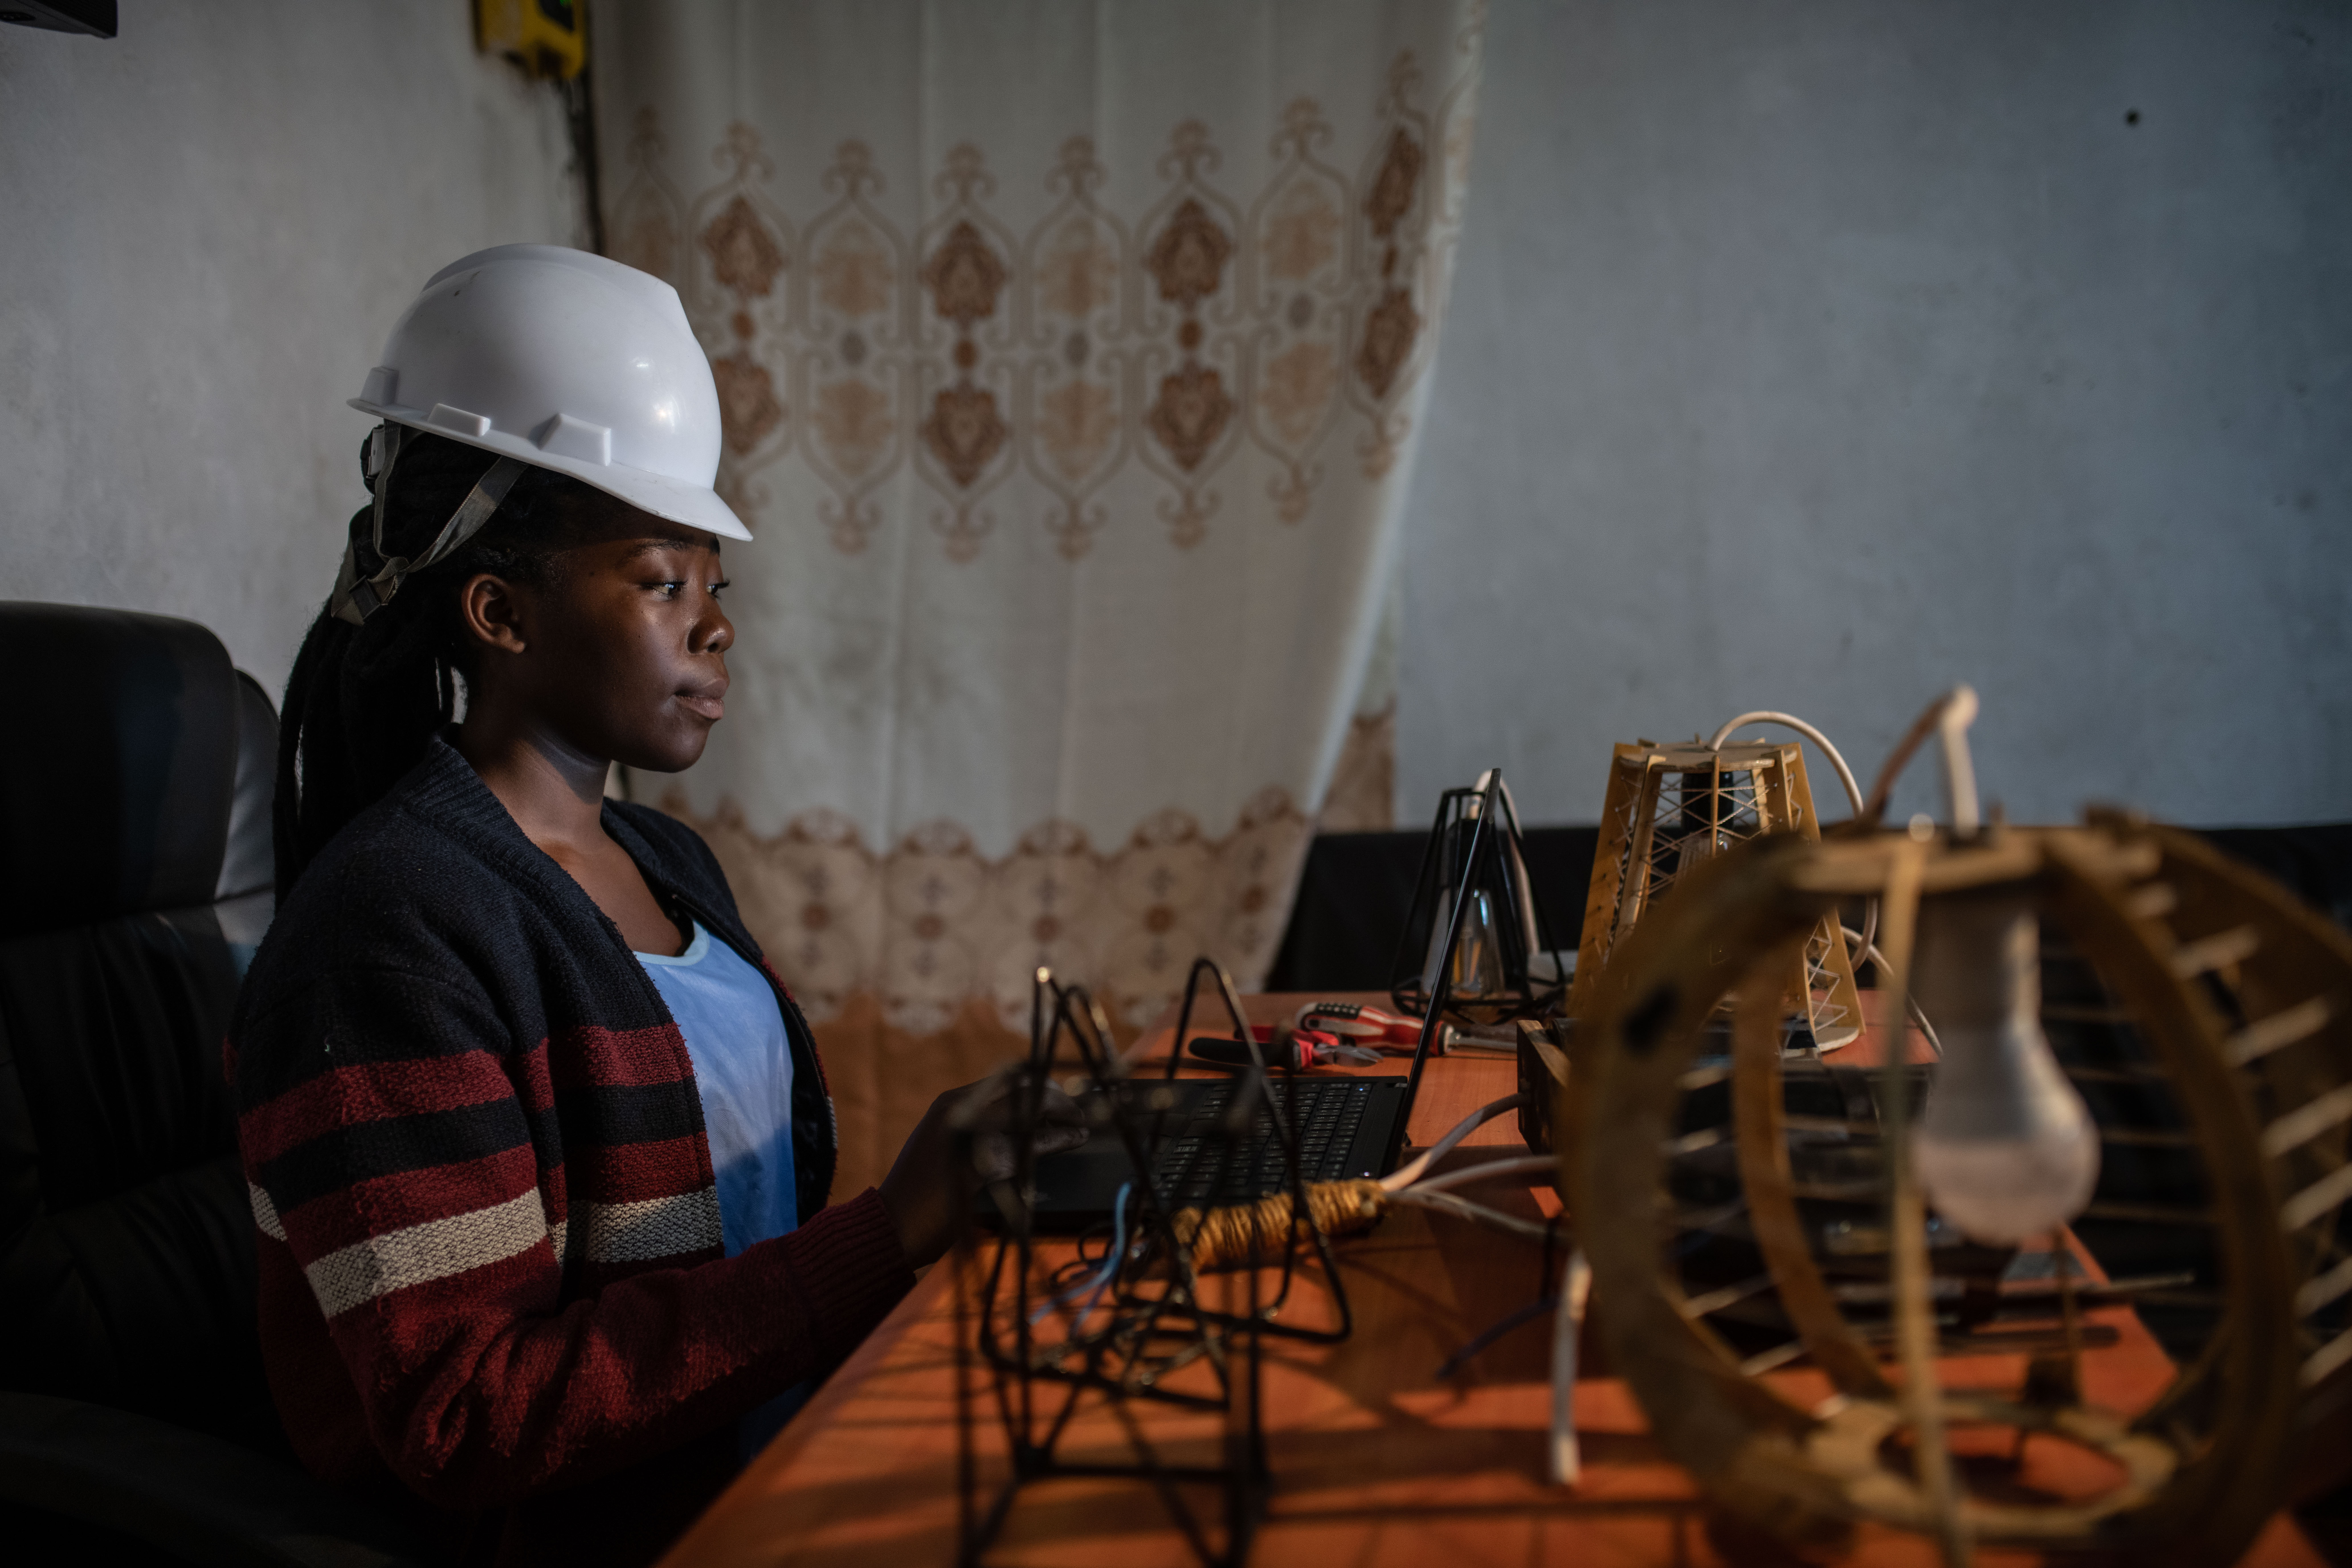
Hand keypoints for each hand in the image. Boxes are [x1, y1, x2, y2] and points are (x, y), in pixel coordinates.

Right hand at [877, 1071, 1087, 1268]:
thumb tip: (1025, 1124)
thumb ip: (980, 1131)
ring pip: (1025, 1109)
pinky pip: (1024, 1145)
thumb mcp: (950, 1148)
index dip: (1040, 1083)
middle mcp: (957, 1111)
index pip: (1007, 1077)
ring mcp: (964, 1135)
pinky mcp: (973, 1164)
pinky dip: (1054, 1140)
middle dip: (1054, 1095)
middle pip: (1020, 1085)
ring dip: (1060, 1113)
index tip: (1062, 1096)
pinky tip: (1072, 1139)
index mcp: (951, 1104)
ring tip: (1080, 1124)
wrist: (889, 1228)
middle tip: (1077, 1112)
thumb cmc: (921, 1195)